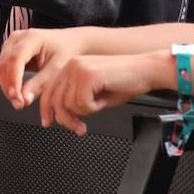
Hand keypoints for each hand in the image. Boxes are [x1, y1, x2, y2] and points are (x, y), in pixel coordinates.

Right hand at [0, 27, 91, 108]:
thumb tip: (25, 99)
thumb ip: (40, 84)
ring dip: (7, 86)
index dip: (13, 81)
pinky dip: (8, 82)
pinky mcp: (10, 51)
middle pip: (4, 64)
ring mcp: (12, 44)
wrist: (69, 41)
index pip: (15, 60)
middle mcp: (18, 38)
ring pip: (1, 67)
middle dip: (9, 87)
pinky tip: (17, 92)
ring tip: (19, 100)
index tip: (17, 98)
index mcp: (31, 38)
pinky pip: (4, 68)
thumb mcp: (57, 68)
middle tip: (19, 104)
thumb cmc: (66, 50)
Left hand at [35, 52, 166, 135]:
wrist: (146, 70)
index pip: (49, 90)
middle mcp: (72, 65)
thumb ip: (76, 100)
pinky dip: (94, 108)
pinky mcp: (89, 75)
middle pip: (56, 101)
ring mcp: (79, 68)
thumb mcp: (95, 92)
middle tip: (80, 129)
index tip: (48, 123)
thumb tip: (62, 116)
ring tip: (100, 104)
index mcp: (71, 66)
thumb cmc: (125, 81)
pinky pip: (82, 103)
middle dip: (67, 120)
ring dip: (86, 112)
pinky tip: (104, 100)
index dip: (47, 110)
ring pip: (69, 104)